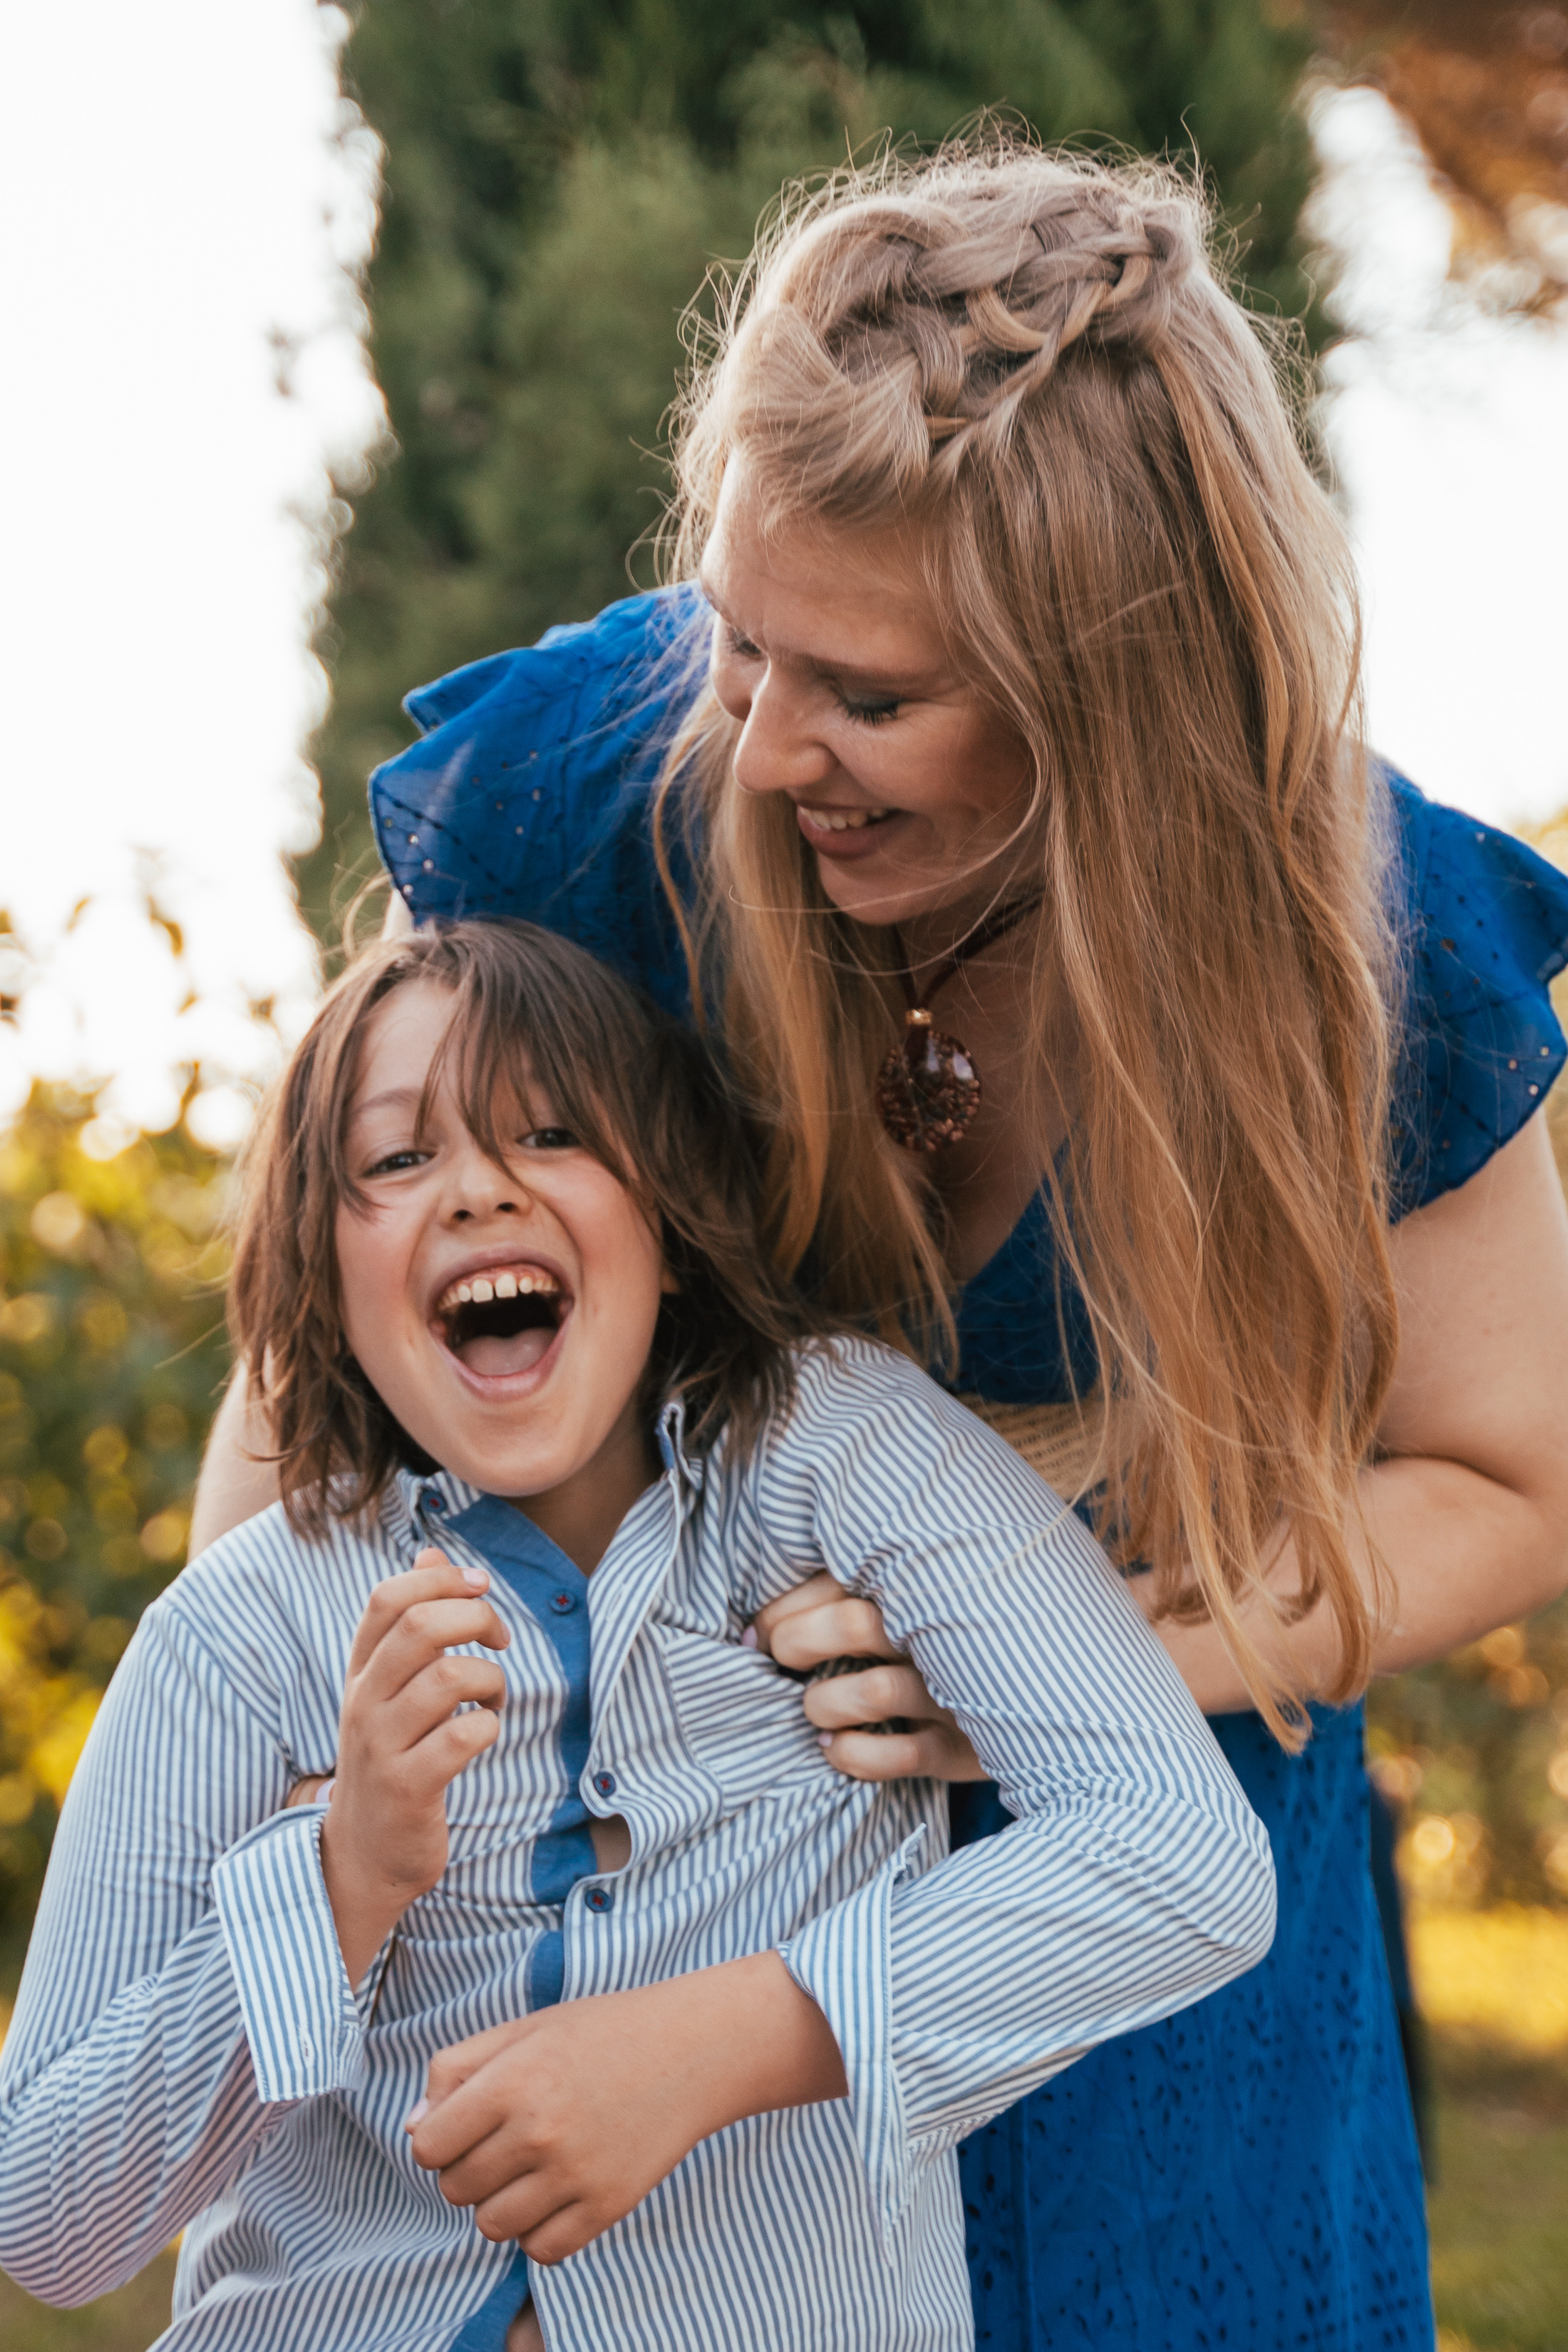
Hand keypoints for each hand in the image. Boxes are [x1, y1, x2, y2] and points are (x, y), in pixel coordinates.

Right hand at [321, 1547, 510, 1981]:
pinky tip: (484, 1736)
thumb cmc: (389, 1758)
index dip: (442, 1579)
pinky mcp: (408, 1788)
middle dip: (476, 1619)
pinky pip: (462, 1737)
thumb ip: (409, 1623)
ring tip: (490, 1699)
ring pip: (447, 1678)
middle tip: (500, 1641)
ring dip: (489, 1680)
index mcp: (361, 1671)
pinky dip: (488, 1728)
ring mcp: (381, 1746)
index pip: (387, 1598)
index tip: (481, 1586)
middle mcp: (363, 1701)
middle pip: (420, 1628)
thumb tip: (430, 1553)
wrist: (361, 1854)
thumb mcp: (389, 1688)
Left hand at [408, 1951, 846, 2261]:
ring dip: (499, 2202)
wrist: (693, 2049)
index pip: (428, 2147)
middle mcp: (539, 2132)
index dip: (437, 2138)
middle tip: (504, 2139)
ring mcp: (575, 2175)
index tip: (462, 2126)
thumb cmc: (603, 2031)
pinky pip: (541, 2250)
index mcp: (512, 2081)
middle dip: (468, 2168)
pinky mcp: (607, 2207)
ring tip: (529, 2167)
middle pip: (456, 2189)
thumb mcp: (525, 2028)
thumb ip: (457, 2069)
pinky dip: (539, 2230)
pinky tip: (557, 2192)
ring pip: (492, 2226)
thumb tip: (414, 2128)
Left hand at [752, 1573, 985, 1781]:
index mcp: (921, 1590)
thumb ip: (854, 1595)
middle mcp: (941, 1637)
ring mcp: (954, 1695)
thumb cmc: (945, 1643)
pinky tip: (833, 1746)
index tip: (755, 1635)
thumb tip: (763, 1622)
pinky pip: (897, 1757)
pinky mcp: (961, 1750)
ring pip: (874, 1692)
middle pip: (854, 1623)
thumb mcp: (910, 1605)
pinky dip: (851, 1754)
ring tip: (813, 1709)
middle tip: (779, 1662)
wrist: (1038, 1692)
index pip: (838, 1581)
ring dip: (823, 1702)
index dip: (782, 1609)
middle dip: (796, 1642)